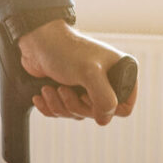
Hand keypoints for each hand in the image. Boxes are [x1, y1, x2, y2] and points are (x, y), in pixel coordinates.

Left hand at [17, 20, 137, 125]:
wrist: (37, 42)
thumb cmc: (66, 52)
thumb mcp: (89, 73)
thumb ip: (104, 98)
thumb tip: (104, 120)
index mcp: (121, 73)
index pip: (124, 107)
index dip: (104, 107)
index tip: (87, 94)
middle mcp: (106, 82)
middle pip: (96, 114)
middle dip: (74, 105)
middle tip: (62, 88)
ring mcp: (87, 88)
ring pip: (77, 114)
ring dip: (59, 105)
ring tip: (49, 88)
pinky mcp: (68, 92)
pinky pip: (62, 112)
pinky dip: (49, 106)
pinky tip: (41, 94)